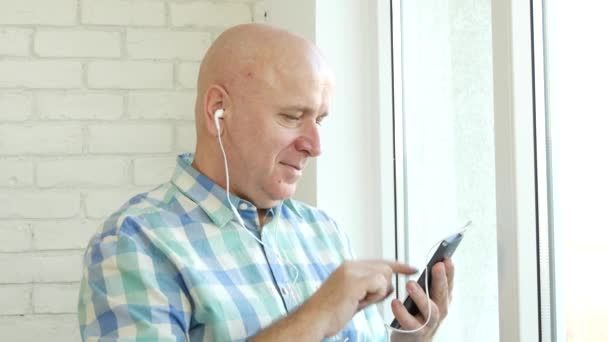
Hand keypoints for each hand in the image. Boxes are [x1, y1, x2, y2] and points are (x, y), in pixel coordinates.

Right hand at [301, 260, 417, 338]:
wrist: (313, 319)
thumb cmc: (330, 313)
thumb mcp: (352, 296)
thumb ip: (368, 287)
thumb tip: (386, 286)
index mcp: (349, 266)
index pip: (380, 262)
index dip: (398, 266)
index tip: (413, 268)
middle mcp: (351, 265)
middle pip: (385, 269)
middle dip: (382, 288)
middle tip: (364, 299)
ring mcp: (352, 271)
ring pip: (384, 276)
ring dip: (377, 293)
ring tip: (358, 301)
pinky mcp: (355, 280)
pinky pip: (379, 284)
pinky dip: (374, 296)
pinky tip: (358, 301)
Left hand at [390, 259, 454, 341]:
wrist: (410, 340)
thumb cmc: (417, 314)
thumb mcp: (425, 297)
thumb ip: (428, 283)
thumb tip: (434, 262)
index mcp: (441, 300)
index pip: (449, 285)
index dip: (450, 273)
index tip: (447, 259)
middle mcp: (439, 311)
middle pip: (442, 295)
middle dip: (440, 280)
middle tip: (436, 266)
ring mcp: (429, 324)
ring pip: (430, 311)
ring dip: (421, 296)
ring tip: (410, 284)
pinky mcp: (415, 333)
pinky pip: (410, 324)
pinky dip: (402, 313)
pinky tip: (395, 302)